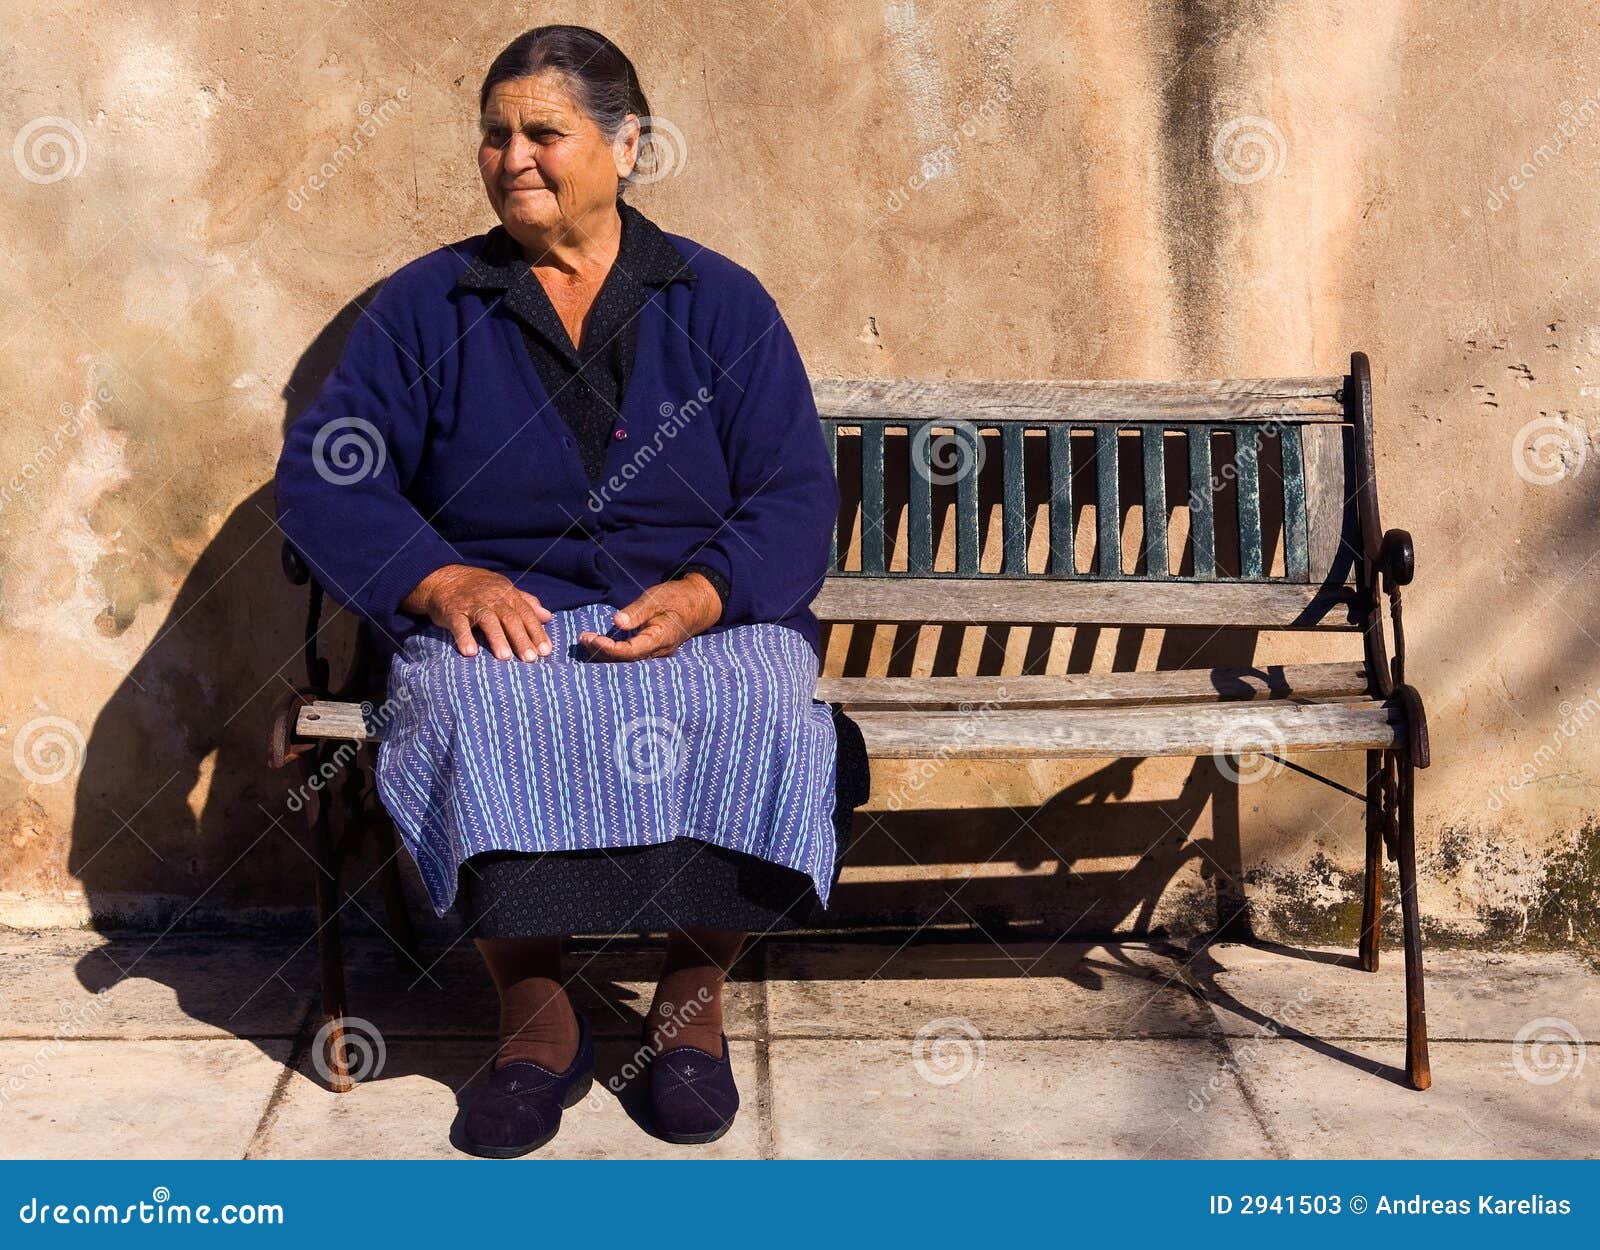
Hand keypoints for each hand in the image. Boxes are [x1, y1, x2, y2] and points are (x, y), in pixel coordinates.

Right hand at [402, 564, 552, 660]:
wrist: (446, 578)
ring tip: (505, 658)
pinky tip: (470, 652)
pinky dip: (464, 637)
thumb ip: (527, 603)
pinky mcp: (453, 611)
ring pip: (487, 620)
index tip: (545, 651)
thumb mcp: (505, 591)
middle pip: (510, 618)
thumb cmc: (481, 589)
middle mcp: (492, 598)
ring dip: (497, 638)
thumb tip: (548, 616)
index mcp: (508, 594)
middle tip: (530, 658)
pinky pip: (459, 624)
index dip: (536, 632)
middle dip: (521, 638)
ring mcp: (472, 604)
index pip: (526, 613)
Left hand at [577, 574, 721, 661]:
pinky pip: (631, 657)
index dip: (608, 649)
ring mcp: (656, 654)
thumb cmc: (676, 598)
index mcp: (660, 639)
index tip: (591, 638)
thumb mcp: (655, 598)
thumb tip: (617, 621)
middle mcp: (658, 652)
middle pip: (626, 662)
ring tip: (587, 640)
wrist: (697, 603)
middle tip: (583, 638)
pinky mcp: (652, 651)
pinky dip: (614, 653)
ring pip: (627, 662)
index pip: (630, 652)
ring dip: (606, 654)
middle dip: (602, 652)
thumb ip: (636, 611)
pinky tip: (600, 645)